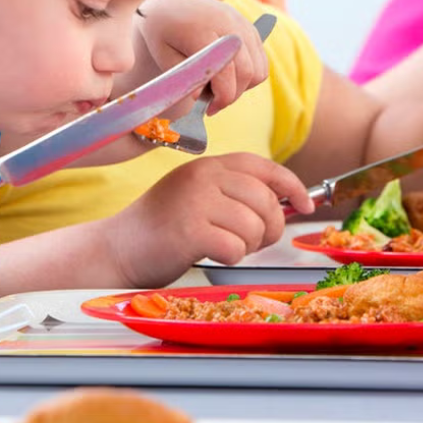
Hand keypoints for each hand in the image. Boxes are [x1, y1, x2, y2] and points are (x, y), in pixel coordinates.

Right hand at [106, 153, 313, 287]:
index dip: (292, 186)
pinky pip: (235, 248)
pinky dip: (230, 257)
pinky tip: (210, 253)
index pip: (264, 167)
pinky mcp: (189, 230)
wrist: (117, 249)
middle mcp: (203, 176)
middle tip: (254, 241)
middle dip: (270, 228)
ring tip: (226, 246)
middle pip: (265, 200)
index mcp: (209, 165)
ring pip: (254, 226)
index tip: (305, 204)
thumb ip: (235, 193)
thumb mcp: (198, 195)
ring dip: (248, 245)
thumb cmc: (163, 227)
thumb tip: (288, 202)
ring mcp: (195, 201)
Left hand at [132, 0, 268, 114]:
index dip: (221, 97)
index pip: (225, 72)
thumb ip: (184, 78)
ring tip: (220, 88)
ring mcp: (241, 23)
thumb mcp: (163, 56)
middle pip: (247, 72)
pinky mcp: (249, 26)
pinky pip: (261, 60)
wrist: (169, 4)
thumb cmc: (162, 32)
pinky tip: (229, 77)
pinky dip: (250, 75)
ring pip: (259, 68)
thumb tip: (200, 97)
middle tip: (213, 104)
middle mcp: (228, 23)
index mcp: (202, 30)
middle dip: (232, 95)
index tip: (208, 109)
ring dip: (243, 86)